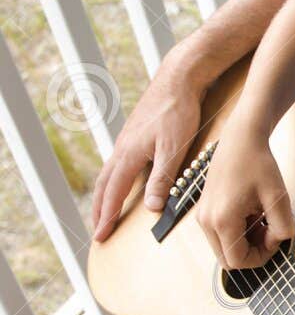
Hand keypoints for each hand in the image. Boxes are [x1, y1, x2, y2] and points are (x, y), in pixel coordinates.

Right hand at [92, 50, 207, 239]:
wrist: (178, 78)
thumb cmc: (178, 111)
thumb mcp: (174, 148)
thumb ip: (162, 179)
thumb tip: (150, 207)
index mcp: (129, 155)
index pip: (113, 193)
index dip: (107, 216)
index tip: (100, 236)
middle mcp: (122, 148)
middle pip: (104, 185)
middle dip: (99, 210)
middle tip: (97, 230)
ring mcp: (127, 140)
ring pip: (109, 173)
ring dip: (104, 195)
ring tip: (103, 211)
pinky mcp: (134, 134)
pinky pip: (117, 163)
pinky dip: (112, 179)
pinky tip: (120, 181)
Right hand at [195, 114, 293, 269]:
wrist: (241, 139)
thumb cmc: (259, 164)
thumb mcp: (279, 198)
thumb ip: (283, 228)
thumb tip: (275, 242)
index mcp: (223, 220)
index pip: (238, 261)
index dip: (260, 257)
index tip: (274, 239)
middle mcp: (206, 221)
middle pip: (227, 260)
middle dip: (251, 253)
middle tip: (268, 232)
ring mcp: (202, 216)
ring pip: (222, 248)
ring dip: (244, 242)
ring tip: (261, 219)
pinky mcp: (203, 210)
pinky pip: (218, 235)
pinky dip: (236, 233)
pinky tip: (251, 213)